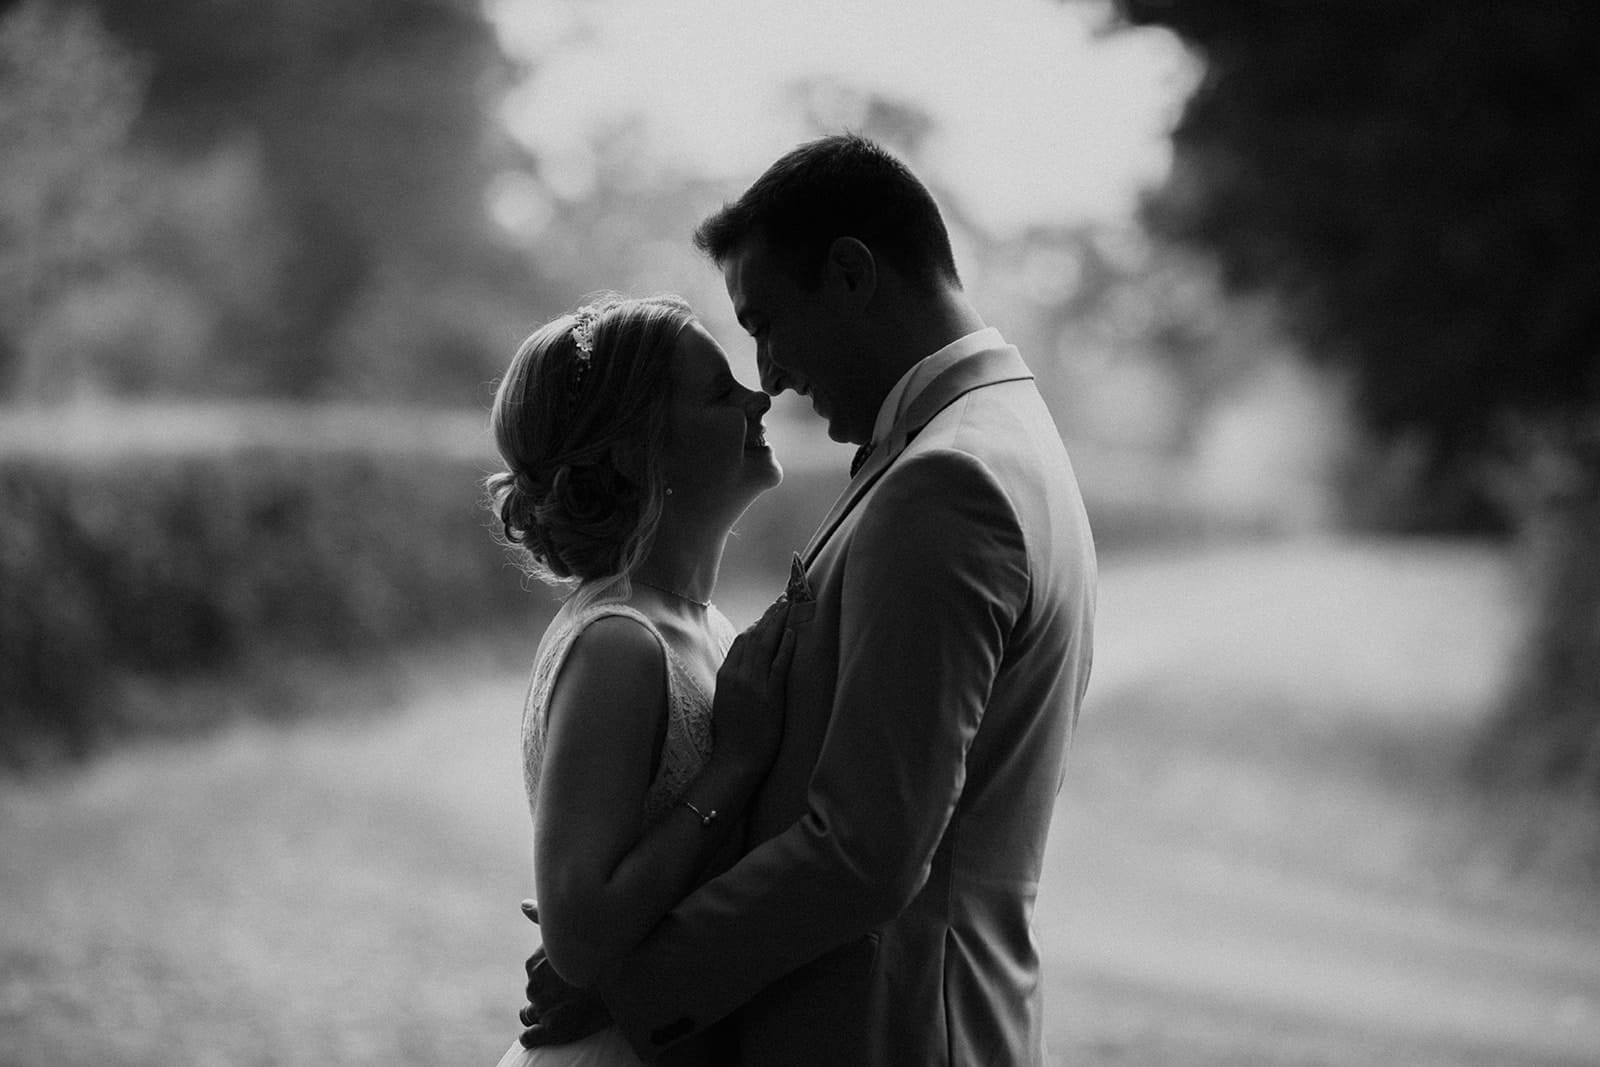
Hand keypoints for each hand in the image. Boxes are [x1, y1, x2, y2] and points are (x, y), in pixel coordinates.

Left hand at [517, 901, 612, 1047]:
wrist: (628, 976)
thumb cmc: (602, 949)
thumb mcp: (572, 928)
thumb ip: (543, 917)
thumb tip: (523, 905)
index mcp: (534, 964)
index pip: (533, 975)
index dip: (551, 976)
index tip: (569, 976)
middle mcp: (534, 986)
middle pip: (535, 994)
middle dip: (550, 994)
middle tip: (575, 992)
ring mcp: (543, 1008)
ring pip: (534, 1014)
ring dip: (548, 1012)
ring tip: (572, 1007)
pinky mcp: (553, 1030)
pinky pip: (531, 1036)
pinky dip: (539, 1033)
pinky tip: (559, 1025)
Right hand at [711, 596, 794, 775]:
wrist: (737, 759)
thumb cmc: (732, 734)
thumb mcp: (724, 701)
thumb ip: (732, 681)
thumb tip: (743, 664)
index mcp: (725, 676)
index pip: (741, 641)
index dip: (756, 625)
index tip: (767, 614)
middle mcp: (738, 675)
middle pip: (754, 637)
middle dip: (769, 616)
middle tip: (782, 600)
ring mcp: (753, 684)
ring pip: (766, 645)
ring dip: (778, 623)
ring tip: (788, 606)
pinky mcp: (769, 695)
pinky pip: (778, 664)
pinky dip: (785, 646)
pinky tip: (792, 633)